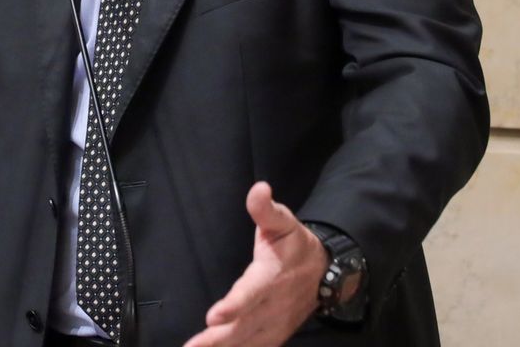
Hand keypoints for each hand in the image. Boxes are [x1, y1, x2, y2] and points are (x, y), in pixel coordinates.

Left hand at [184, 182, 327, 346]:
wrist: (326, 273)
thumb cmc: (296, 245)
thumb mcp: (284, 222)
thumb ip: (266, 210)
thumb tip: (259, 188)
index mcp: (271, 276)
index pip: (251, 293)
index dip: (234, 305)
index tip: (214, 316)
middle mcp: (272, 305)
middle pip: (243, 325)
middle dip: (218, 339)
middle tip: (193, 346)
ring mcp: (274, 323)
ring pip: (247, 341)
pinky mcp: (273, 334)